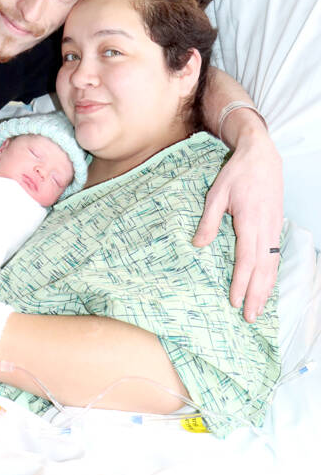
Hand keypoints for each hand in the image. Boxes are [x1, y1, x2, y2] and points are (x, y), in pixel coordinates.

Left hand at [193, 129, 282, 322]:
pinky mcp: (276, 226)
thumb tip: (198, 245)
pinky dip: (272, 274)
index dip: (241, 282)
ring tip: (259, 309)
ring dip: (266, 289)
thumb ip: (208, 221)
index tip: (235, 301)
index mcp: (249, 221)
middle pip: (262, 268)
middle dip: (256, 294)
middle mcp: (265, 228)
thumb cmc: (236, 174)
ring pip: (272, 265)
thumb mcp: (216, 194)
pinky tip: (266, 286)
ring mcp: (274, 228)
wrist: (261, 157)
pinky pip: (275, 256)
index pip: (246, 259)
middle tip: (250, 317)